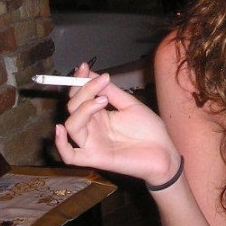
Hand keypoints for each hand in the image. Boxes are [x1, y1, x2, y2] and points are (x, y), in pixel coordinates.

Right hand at [54, 63, 180, 185]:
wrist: (164, 153)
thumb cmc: (150, 131)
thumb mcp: (130, 105)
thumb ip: (112, 92)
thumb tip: (92, 74)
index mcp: (99, 115)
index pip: (79, 97)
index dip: (79, 81)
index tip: (84, 67)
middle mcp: (92, 128)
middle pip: (73, 108)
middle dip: (83, 90)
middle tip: (102, 82)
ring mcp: (92, 144)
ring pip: (72, 125)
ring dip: (82, 109)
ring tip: (103, 100)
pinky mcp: (95, 158)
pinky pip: (70, 156)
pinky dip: (60, 144)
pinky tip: (61, 129)